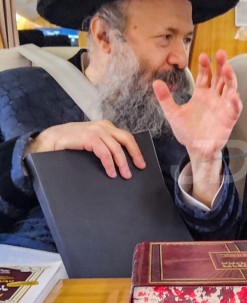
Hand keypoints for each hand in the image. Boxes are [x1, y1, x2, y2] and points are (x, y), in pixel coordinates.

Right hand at [25, 120, 145, 178]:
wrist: (49, 139)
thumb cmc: (70, 143)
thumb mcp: (91, 142)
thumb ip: (103, 146)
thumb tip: (119, 162)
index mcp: (105, 126)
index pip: (126, 137)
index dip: (136, 150)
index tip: (141, 163)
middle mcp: (103, 126)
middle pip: (126, 140)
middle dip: (135, 154)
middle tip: (139, 168)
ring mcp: (96, 131)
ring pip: (116, 148)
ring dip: (122, 163)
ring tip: (124, 176)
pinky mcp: (89, 138)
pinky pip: (104, 153)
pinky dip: (109, 164)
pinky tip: (111, 173)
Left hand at [153, 49, 241, 159]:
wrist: (195, 149)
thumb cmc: (187, 132)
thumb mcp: (173, 114)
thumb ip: (165, 99)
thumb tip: (156, 83)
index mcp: (202, 94)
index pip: (205, 76)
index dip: (205, 66)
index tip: (203, 56)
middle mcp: (214, 98)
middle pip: (220, 77)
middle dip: (221, 65)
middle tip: (220, 54)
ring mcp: (223, 107)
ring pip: (230, 88)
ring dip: (230, 78)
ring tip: (227, 68)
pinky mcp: (229, 119)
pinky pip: (235, 109)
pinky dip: (236, 102)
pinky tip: (234, 96)